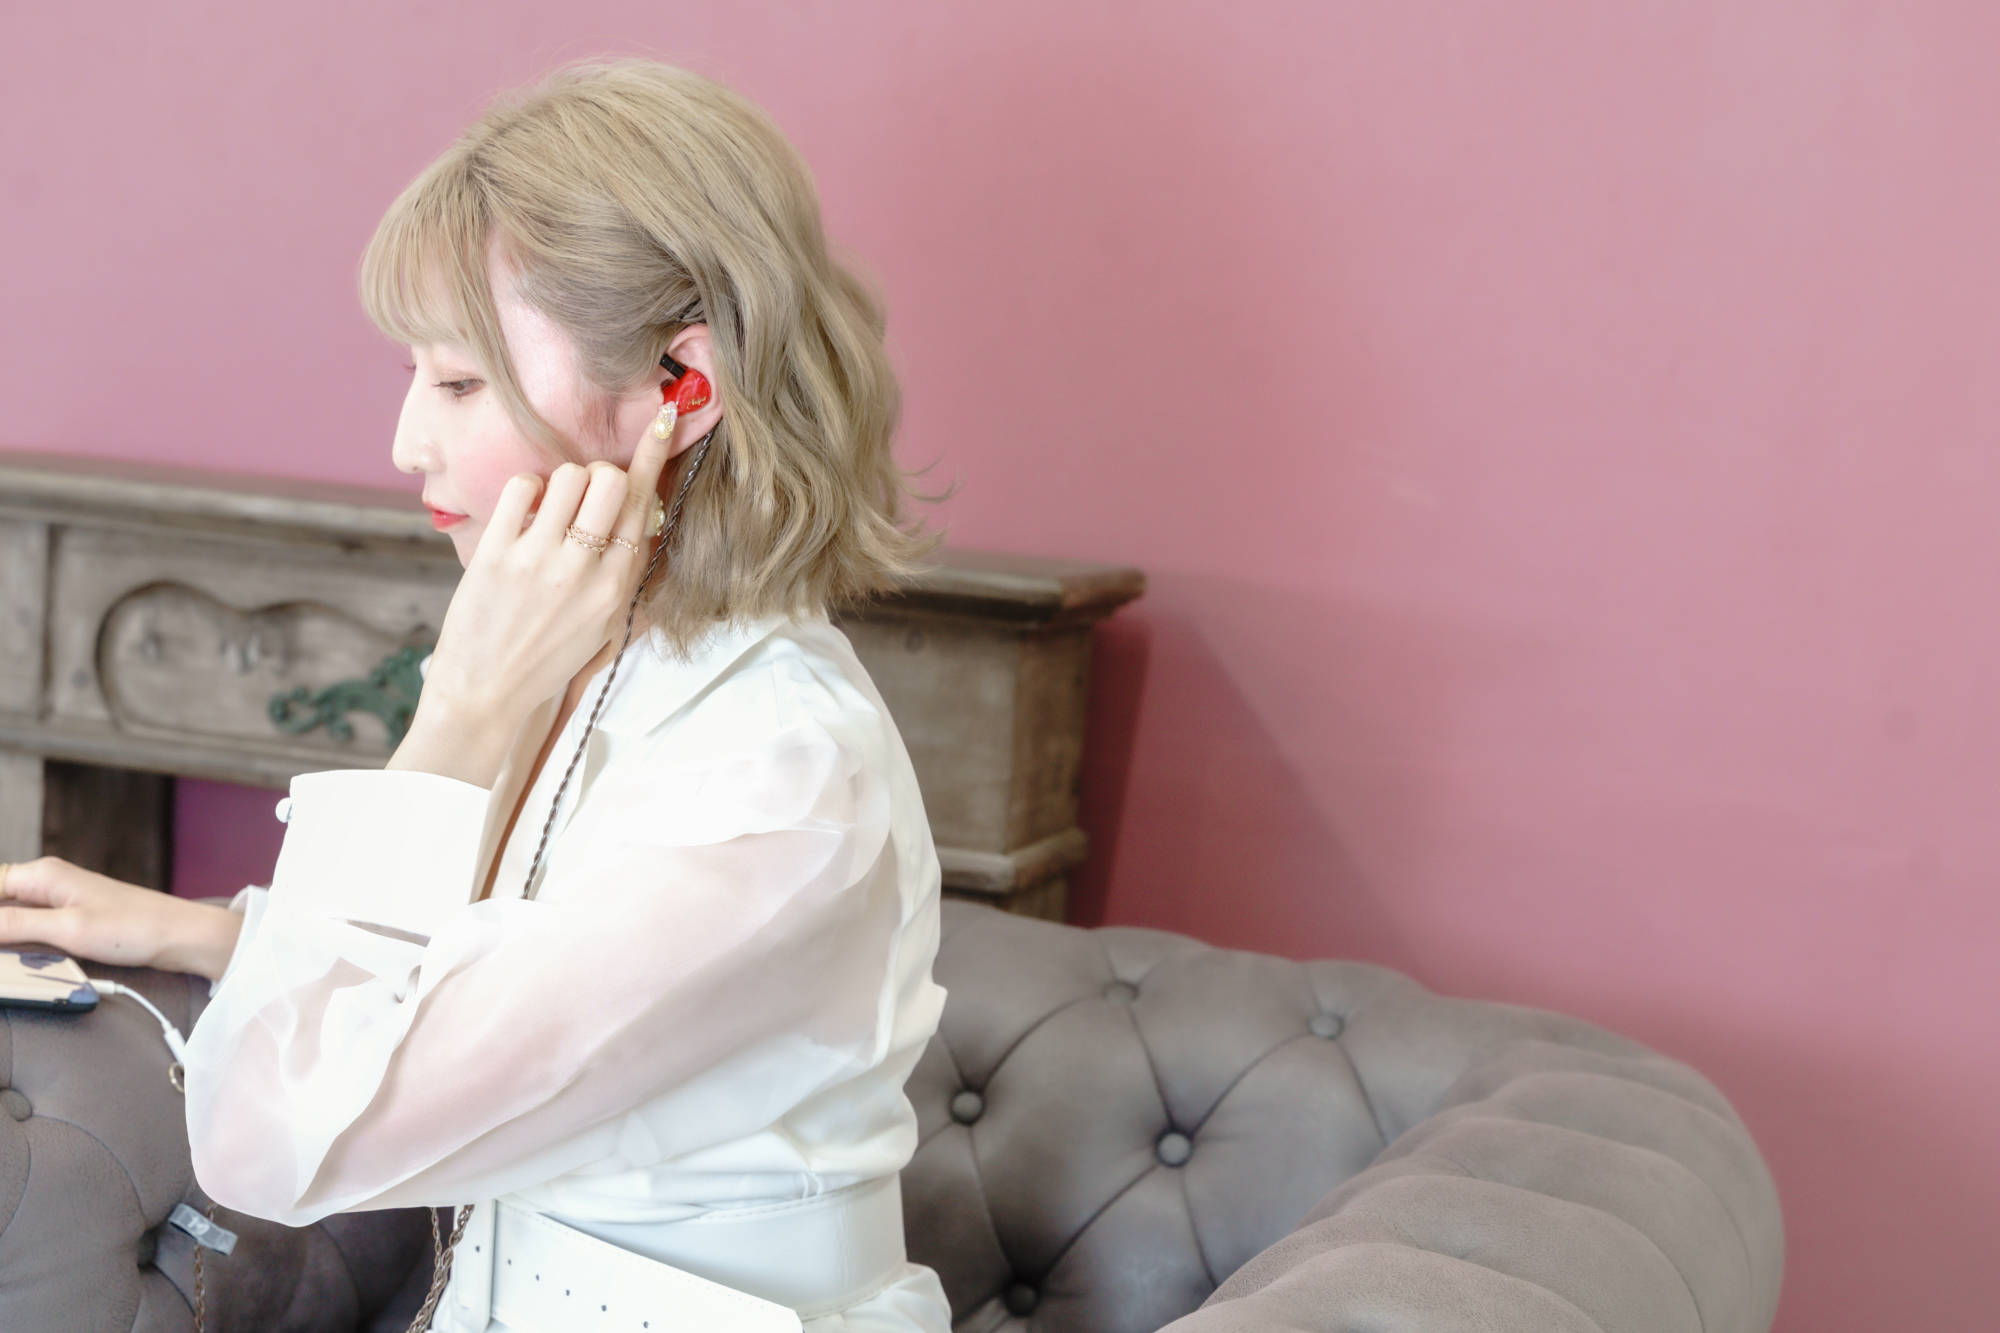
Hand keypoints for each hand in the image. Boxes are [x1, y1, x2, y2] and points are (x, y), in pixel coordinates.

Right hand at [0, 856, 180, 968]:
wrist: (181, 936)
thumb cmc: (135, 928)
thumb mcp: (67, 930)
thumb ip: (14, 926)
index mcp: (42, 875)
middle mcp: (48, 882)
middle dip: (0, 932)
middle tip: (6, 958)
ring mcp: (60, 900)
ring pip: (11, 917)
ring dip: (6, 938)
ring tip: (12, 960)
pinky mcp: (71, 919)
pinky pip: (31, 928)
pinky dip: (21, 943)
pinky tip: (22, 959)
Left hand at [418, 434, 674, 727]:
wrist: (488, 693)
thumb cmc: (548, 659)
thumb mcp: (603, 623)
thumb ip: (623, 570)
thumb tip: (638, 510)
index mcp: (616, 588)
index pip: (643, 506)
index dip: (653, 456)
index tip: (666, 419)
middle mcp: (583, 570)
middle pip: (608, 480)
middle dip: (599, 475)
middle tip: (584, 497)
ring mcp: (539, 560)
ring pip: (567, 476)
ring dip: (563, 480)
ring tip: (551, 507)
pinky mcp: (495, 554)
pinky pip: (521, 487)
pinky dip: (526, 489)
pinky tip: (523, 513)